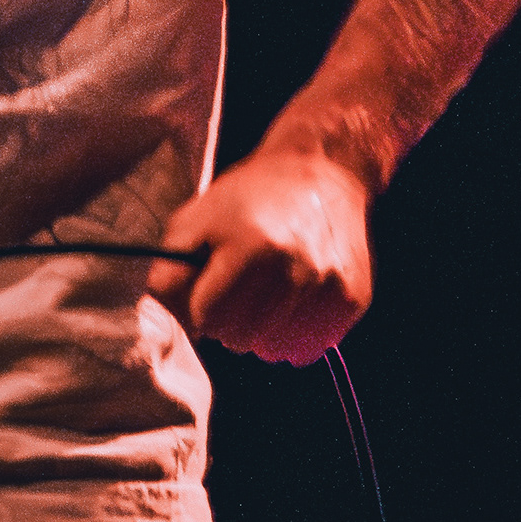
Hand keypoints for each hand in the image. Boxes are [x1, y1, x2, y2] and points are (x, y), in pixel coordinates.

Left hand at [147, 148, 376, 363]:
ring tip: (264, 296)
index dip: (199, 308)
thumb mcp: (197, 219)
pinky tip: (291, 305)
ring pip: (273, 349)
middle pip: (239, 338)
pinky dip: (293, 336)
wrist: (322, 172)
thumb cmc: (249, 198)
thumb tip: (167, 320)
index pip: (206, 318)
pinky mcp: (353, 298)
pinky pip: (308, 348)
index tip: (207, 290)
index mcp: (250, 245)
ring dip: (260, 331)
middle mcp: (294, 268)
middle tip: (237, 289)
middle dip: (228, 321)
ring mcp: (328, 286)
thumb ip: (172, 270)